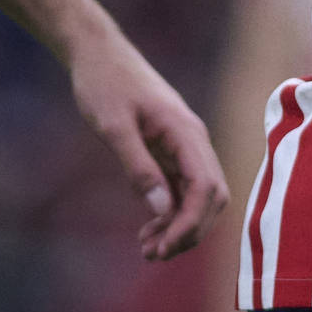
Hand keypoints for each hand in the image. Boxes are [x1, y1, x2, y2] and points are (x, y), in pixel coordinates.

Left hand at [66, 27, 225, 261]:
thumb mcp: (114, 127)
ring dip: (180, 225)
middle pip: (211, 196)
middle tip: (154, 255)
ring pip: (199, 195)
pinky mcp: (170, 149)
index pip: (207, 187)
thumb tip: (160, 210)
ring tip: (147, 250)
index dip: (191, 222)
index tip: (163, 248)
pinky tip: (147, 229)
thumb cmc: (105, 86)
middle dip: (189, 230)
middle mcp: (194, 142)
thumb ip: (138, 167)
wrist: (100, 55)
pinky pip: (182, 187)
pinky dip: (170, 212)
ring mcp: (184, 146)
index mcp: (187, 134)